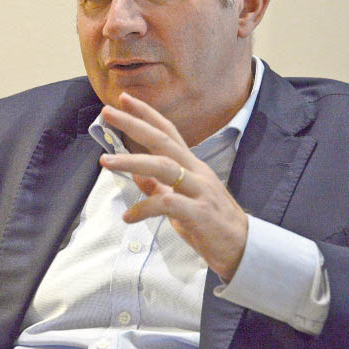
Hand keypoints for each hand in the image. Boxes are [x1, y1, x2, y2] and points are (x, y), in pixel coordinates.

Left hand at [99, 92, 248, 280]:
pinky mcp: (199, 212)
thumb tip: (138, 176)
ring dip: (132, 161)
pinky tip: (129, 216)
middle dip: (134, 124)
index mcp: (192, 166)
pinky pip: (167, 203)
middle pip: (162, 140)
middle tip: (108, 112)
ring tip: (106, 162)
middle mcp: (196, 171)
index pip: (168, 131)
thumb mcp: (182, 203)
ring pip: (163, 166)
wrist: (243, 249)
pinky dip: (145, 207)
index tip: (125, 99)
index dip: (147, 114)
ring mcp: (199, 190)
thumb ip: (160, 188)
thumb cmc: (211, 225)